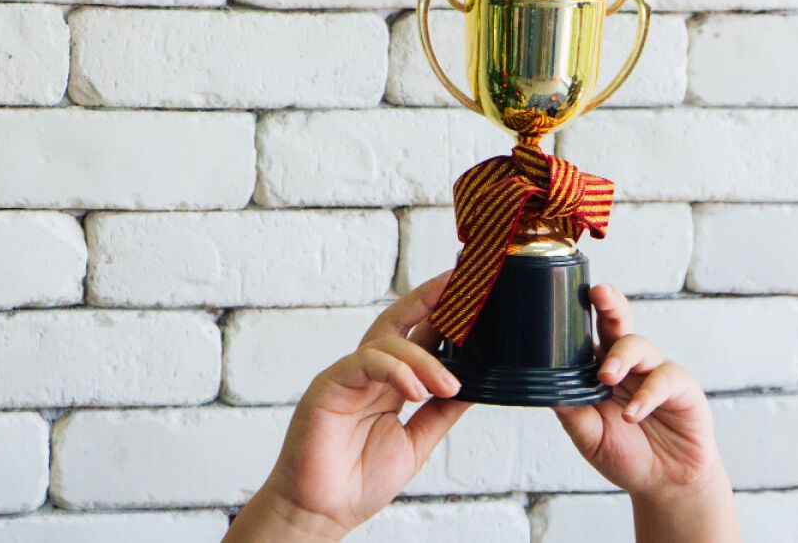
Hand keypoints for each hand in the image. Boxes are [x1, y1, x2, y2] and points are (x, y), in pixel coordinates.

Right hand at [224, 272, 469, 542]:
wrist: (322, 511)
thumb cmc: (359, 481)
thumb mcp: (417, 442)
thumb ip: (442, 411)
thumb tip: (475, 384)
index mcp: (392, 384)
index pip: (418, 337)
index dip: (441, 314)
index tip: (469, 294)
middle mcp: (371, 374)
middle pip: (399, 322)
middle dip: (428, 300)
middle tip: (457, 286)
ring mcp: (349, 376)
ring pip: (389, 343)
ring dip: (424, 359)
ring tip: (448, 385)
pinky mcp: (330, 384)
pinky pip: (366, 362)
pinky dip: (396, 370)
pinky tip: (416, 390)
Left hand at [554, 285, 739, 542]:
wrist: (666, 483)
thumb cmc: (626, 454)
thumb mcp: (589, 436)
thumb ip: (571, 410)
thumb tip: (543, 386)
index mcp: (601, 368)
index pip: (588, 334)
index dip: (579, 315)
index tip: (561, 298)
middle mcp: (629, 363)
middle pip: (618, 323)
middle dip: (609, 304)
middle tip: (598, 293)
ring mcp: (655, 371)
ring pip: (639, 345)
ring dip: (621, 357)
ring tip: (607, 377)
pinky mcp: (682, 387)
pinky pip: (665, 378)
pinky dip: (647, 395)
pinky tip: (633, 414)